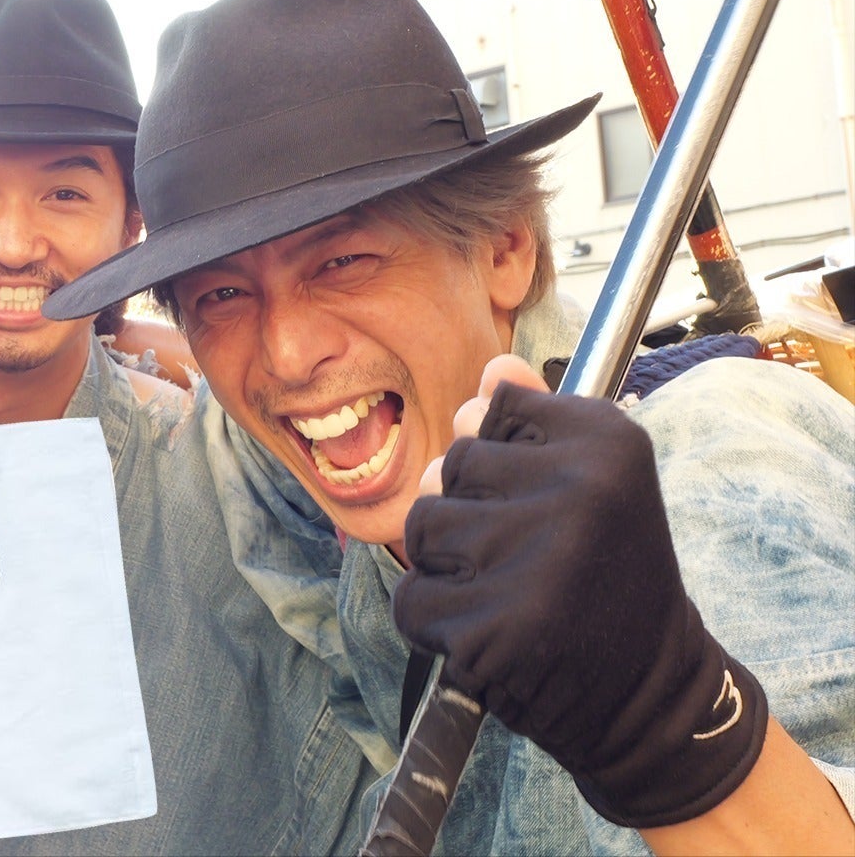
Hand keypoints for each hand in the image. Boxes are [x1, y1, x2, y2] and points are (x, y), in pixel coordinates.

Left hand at [395, 354, 767, 827]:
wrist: (645, 692)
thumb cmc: (606, 575)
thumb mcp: (595, 484)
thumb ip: (537, 421)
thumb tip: (494, 367)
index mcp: (608, 440)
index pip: (490, 410)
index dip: (503, 462)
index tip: (549, 499)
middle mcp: (578, 491)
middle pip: (449, 466)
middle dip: (468, 513)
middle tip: (533, 558)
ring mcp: (535, 560)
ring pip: (424, 528)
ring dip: (448, 566)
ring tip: (510, 593)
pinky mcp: (495, 627)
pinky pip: (413, 599)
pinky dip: (436, 622)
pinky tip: (491, 634)